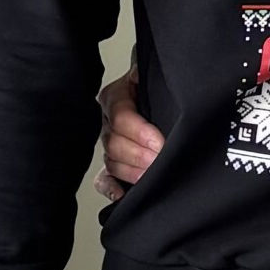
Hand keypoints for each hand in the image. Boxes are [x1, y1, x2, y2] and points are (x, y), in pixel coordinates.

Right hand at [95, 65, 164, 202]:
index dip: (141, 133)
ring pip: (112, 161)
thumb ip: (149, 76)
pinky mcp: (113, 166)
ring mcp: (110, 145)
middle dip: (140, 155)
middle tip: (160, 162)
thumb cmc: (161, 87)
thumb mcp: (154, 76)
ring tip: (151, 176)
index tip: (160, 143)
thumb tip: (142, 75)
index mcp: (116, 97)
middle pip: (114, 143)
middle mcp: (109, 122)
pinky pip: (103, 180)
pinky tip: (122, 194)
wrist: (165, 95)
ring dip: (132, 171)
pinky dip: (111, 189)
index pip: (121, 117)